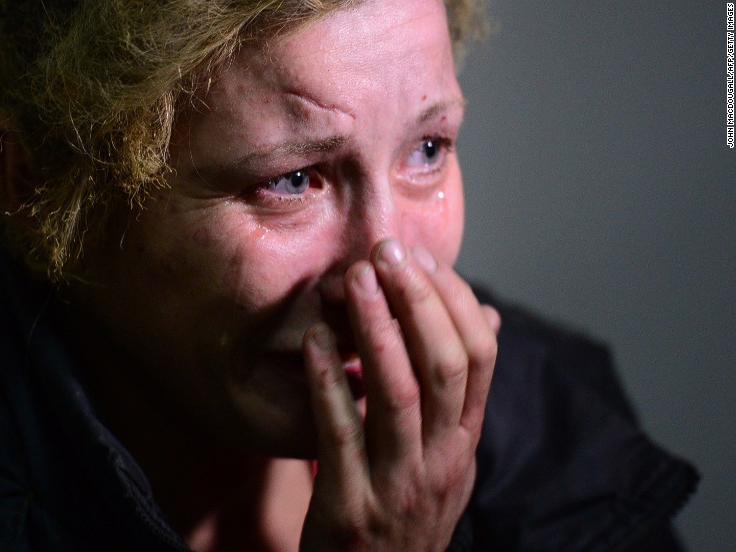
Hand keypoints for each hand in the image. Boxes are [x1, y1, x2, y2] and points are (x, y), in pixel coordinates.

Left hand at [300, 239, 499, 551]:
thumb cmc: (404, 512)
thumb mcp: (446, 458)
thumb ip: (458, 395)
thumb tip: (487, 317)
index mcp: (465, 442)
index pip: (480, 358)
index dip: (454, 301)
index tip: (420, 258)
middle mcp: (443, 461)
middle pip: (446, 366)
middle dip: (419, 302)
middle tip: (386, 251)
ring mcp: (399, 485)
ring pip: (399, 394)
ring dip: (377, 329)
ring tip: (352, 279)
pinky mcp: (350, 507)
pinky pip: (341, 433)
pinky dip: (328, 382)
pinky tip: (314, 341)